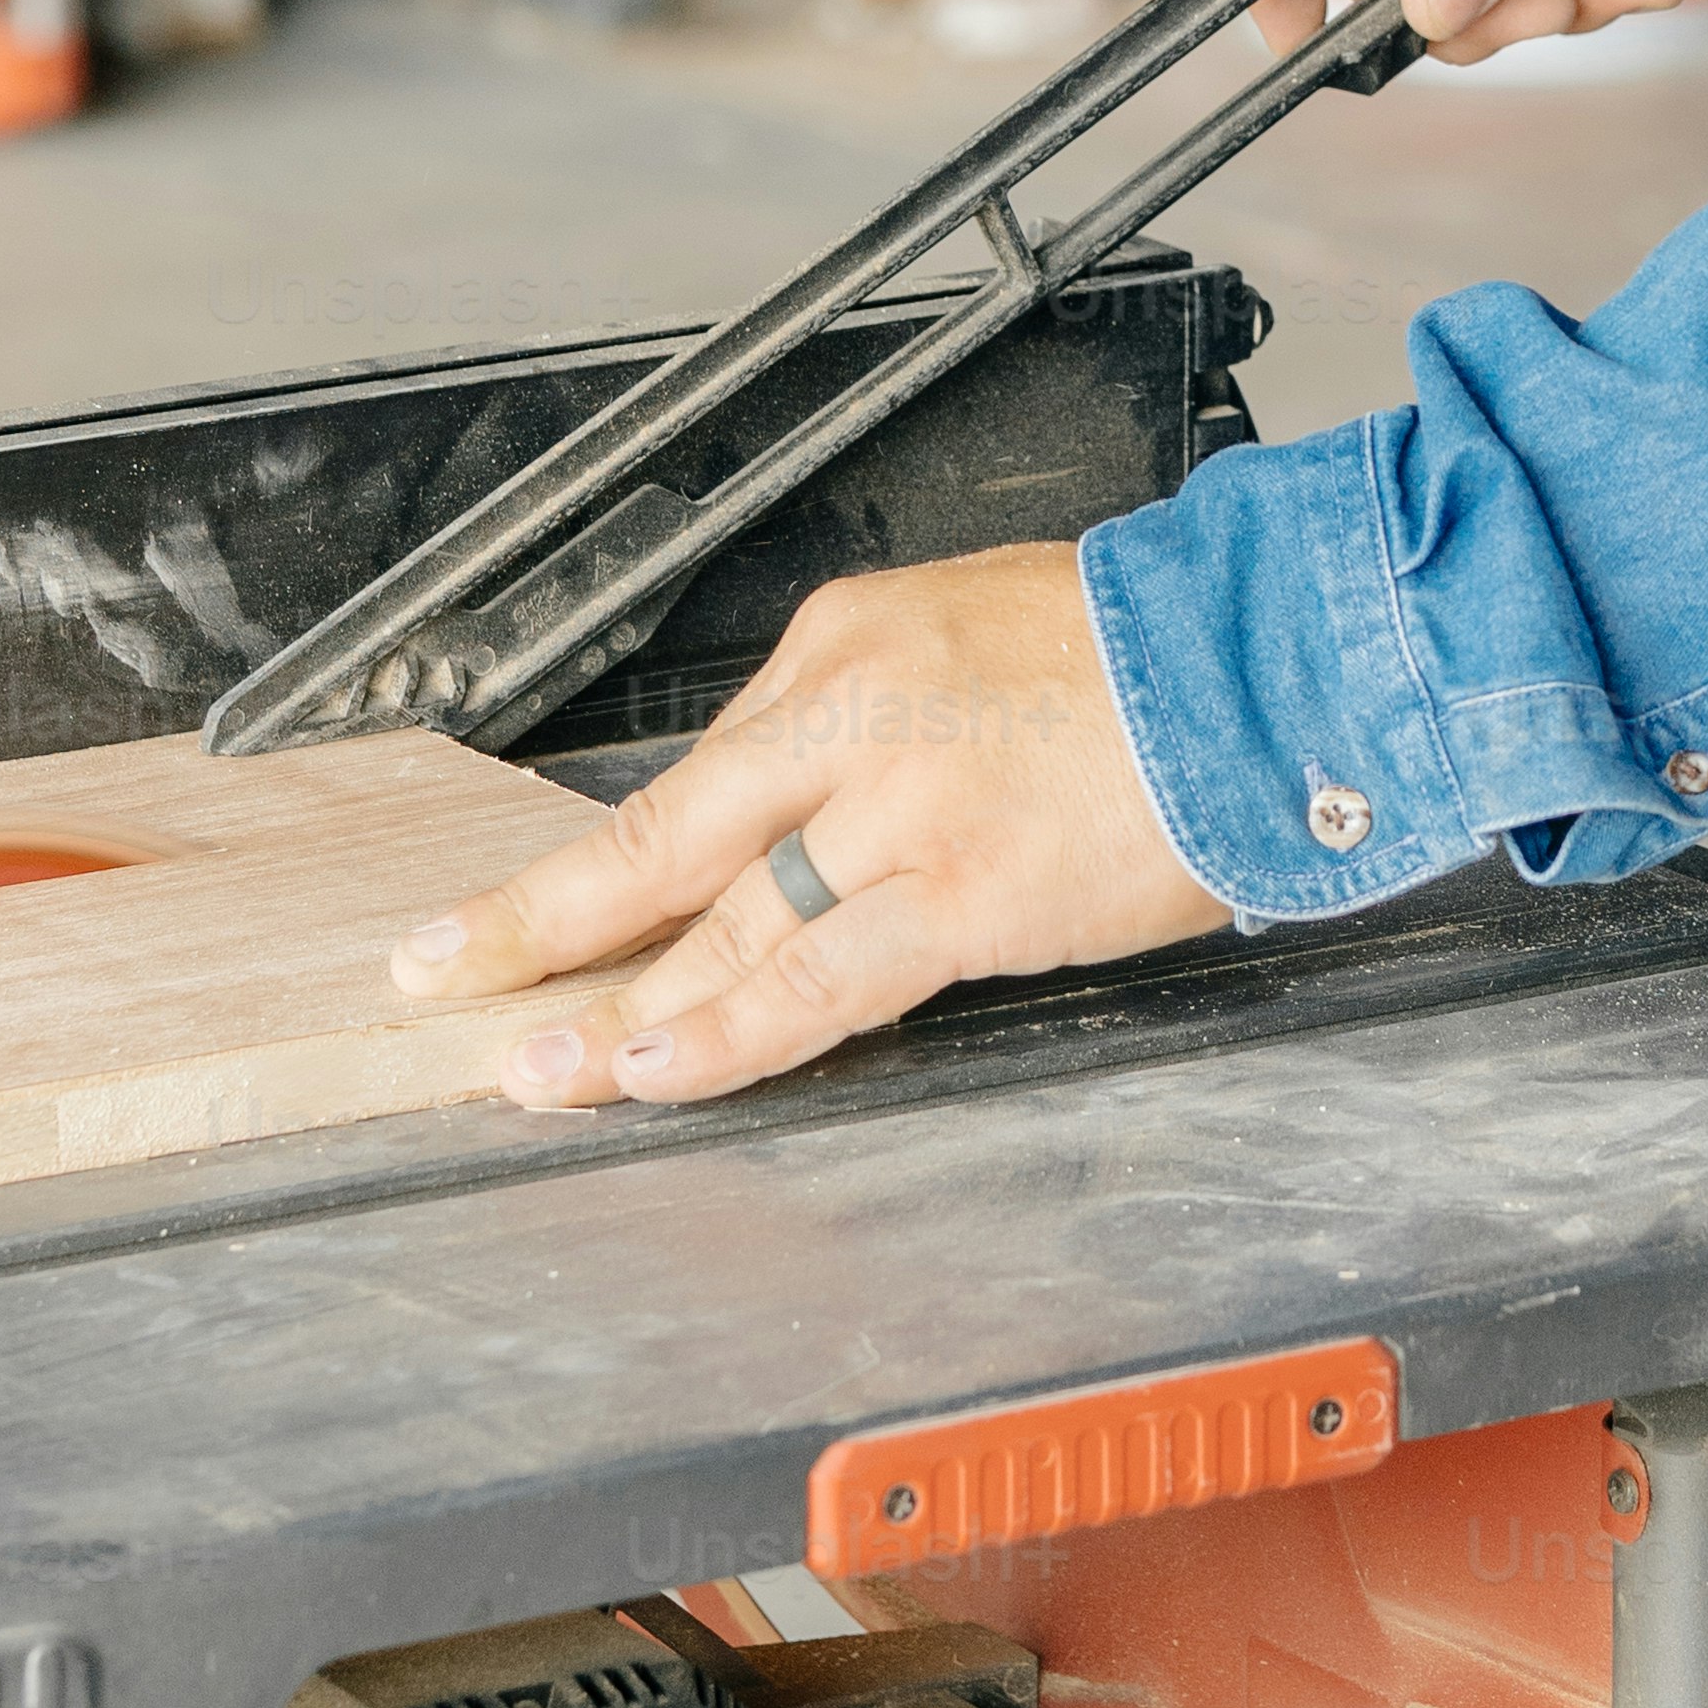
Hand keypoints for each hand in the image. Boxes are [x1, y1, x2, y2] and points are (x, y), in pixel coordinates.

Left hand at [392, 540, 1225, 1106]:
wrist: (1263, 657)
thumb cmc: (1156, 654)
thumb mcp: (981, 636)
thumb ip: (891, 724)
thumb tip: (830, 827)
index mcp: (848, 642)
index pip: (710, 771)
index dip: (622, 858)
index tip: (552, 900)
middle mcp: (851, 713)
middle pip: (661, 833)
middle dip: (542, 918)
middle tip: (444, 971)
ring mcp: (899, 804)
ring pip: (722, 923)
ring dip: (620, 1009)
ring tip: (538, 1068)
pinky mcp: (961, 888)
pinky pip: (812, 980)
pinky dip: (724, 1034)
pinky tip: (656, 1071)